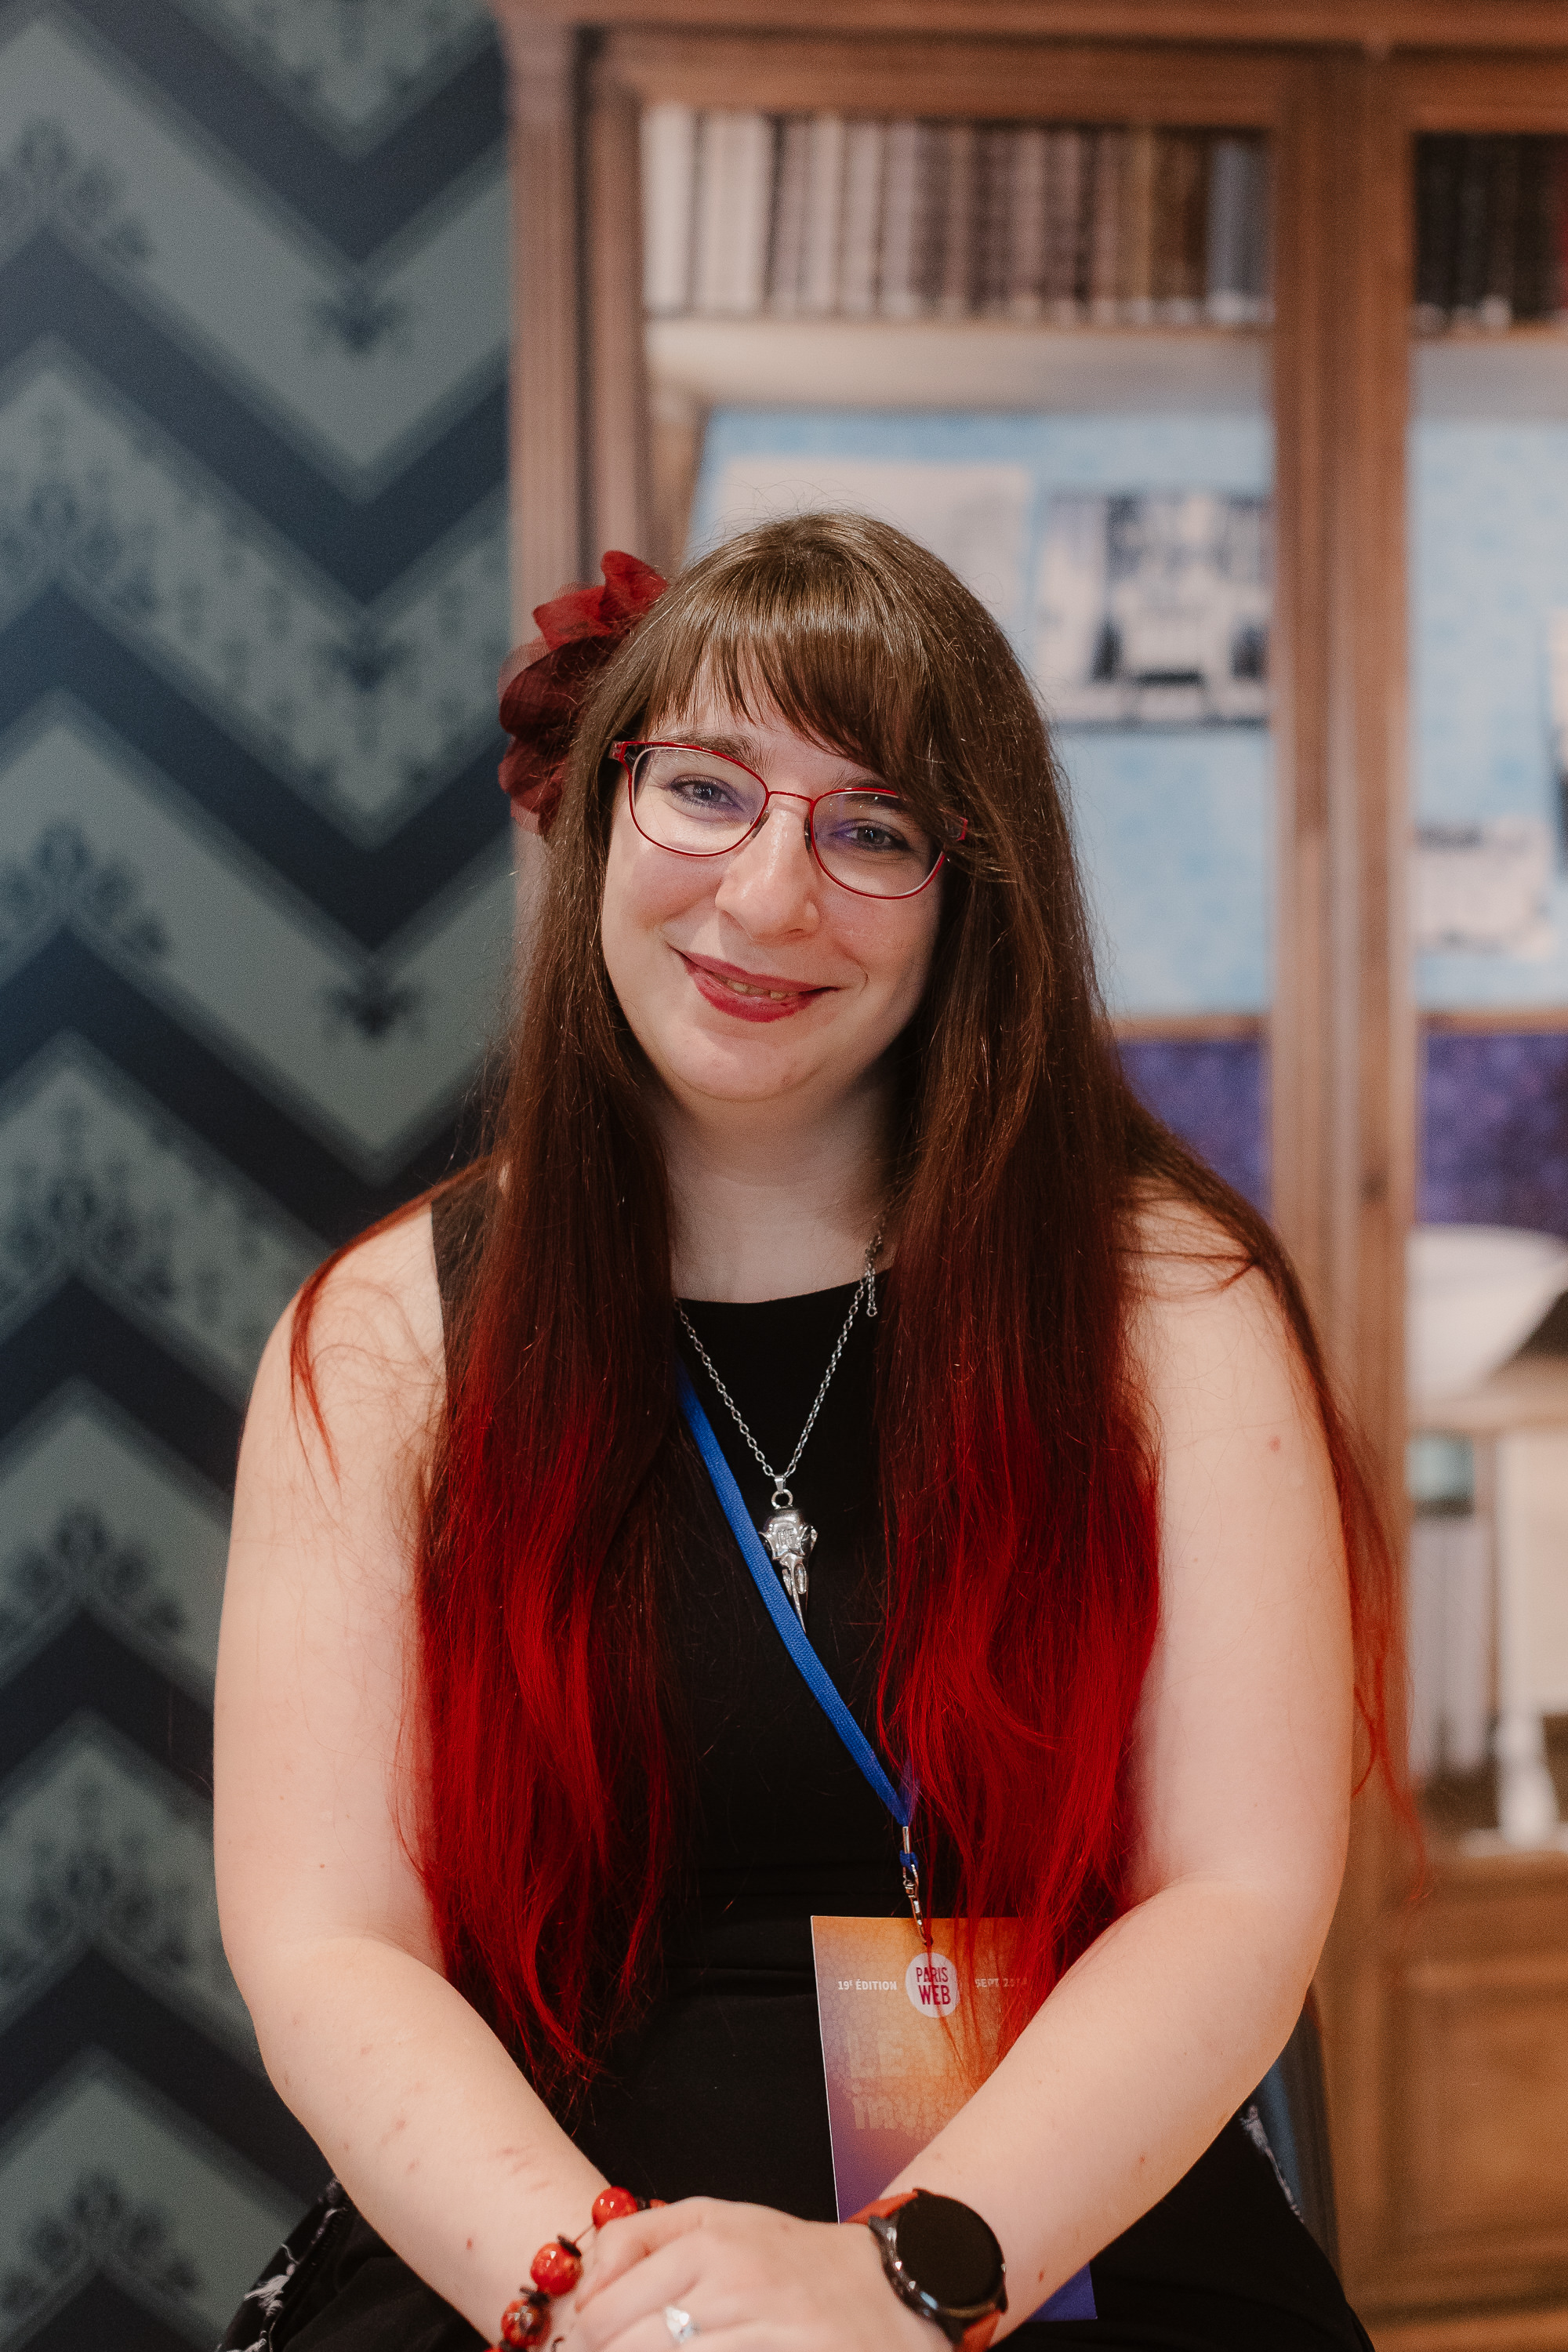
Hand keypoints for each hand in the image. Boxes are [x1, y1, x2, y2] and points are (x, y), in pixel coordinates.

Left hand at [565, 2197, 936, 2351]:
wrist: (892, 2293)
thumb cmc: (793, 2261)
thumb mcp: (718, 2221)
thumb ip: (641, 2240)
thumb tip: (584, 2289)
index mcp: (707, 2241)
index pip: (601, 2314)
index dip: (585, 2344)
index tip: (591, 2346)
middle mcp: (731, 2285)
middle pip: (620, 2349)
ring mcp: (759, 2332)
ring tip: (673, 2348)